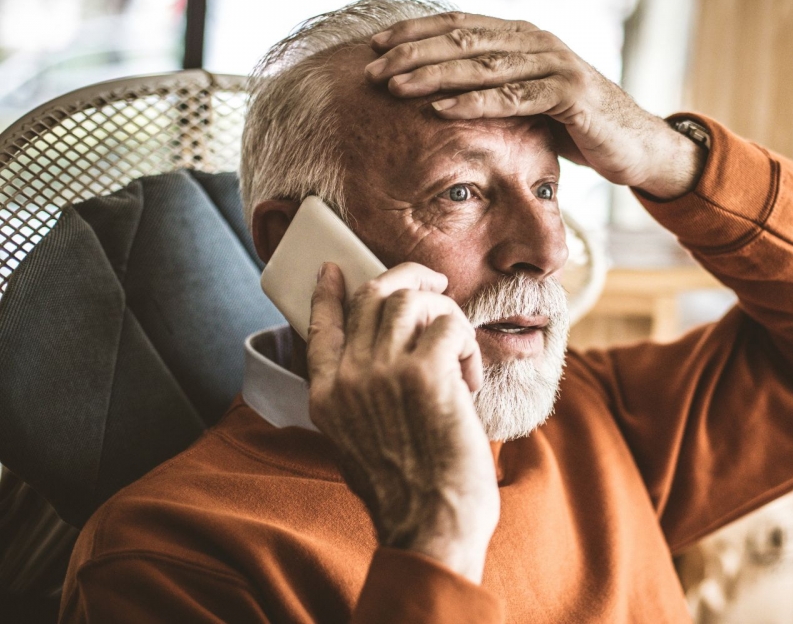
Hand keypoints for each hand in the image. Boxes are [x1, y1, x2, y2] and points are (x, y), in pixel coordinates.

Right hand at [307, 261, 497, 582]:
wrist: (431, 523)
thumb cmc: (410, 492)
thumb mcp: (359, 443)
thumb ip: (361, 400)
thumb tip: (387, 360)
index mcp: (326, 397)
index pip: (319, 327)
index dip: (328, 293)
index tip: (333, 271)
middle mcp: (348, 378)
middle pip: (371, 297)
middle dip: (408, 279)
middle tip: (436, 283)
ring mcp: (384, 372)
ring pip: (411, 300)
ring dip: (445, 314)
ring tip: (460, 350)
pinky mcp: (425, 373)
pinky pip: (449, 326)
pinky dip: (467, 346)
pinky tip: (470, 382)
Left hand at [364, 11, 704, 199]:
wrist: (637, 146)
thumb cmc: (578, 127)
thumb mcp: (531, 101)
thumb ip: (497, 88)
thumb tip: (444, 92)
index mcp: (524, 36)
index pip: (460, 26)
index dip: (415, 33)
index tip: (376, 47)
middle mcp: (538, 41)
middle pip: (464, 40)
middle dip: (413, 53)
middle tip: (372, 69)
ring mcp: (556, 64)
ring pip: (483, 65)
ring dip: (434, 75)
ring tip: (395, 86)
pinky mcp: (570, 94)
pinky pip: (514, 97)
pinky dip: (474, 102)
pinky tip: (440, 109)